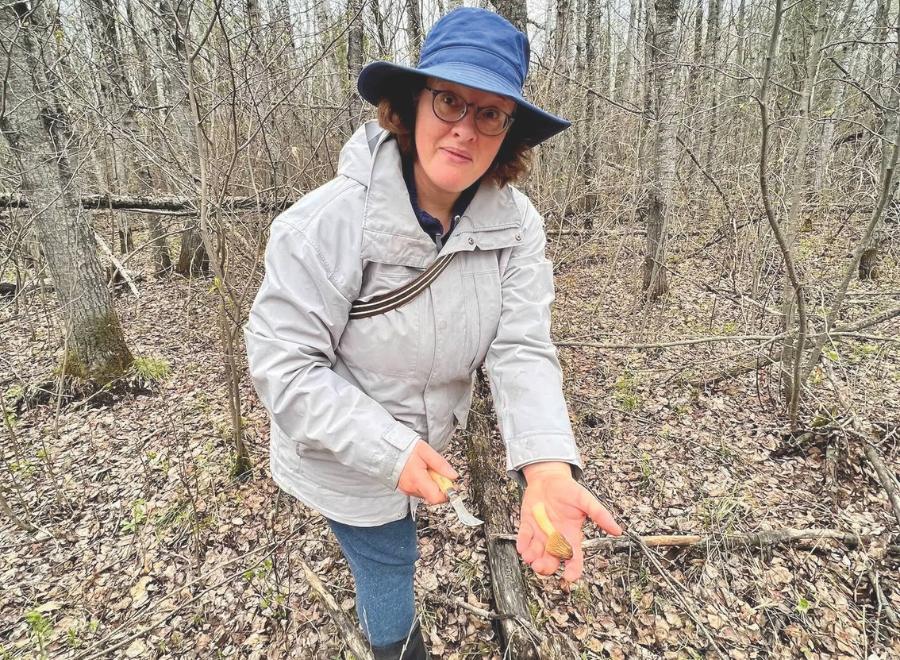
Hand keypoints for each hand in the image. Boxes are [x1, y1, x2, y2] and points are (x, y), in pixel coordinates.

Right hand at [397, 440, 458, 503]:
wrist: (387, 449)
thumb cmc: (405, 449)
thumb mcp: (426, 451)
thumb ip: (440, 464)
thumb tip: (453, 476)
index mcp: (417, 480)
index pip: (436, 498)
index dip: (446, 493)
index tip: (449, 483)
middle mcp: (411, 488)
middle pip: (433, 495)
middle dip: (439, 484)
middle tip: (435, 470)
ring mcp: (407, 490)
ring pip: (427, 492)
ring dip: (431, 483)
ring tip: (425, 469)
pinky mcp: (405, 489)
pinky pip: (419, 489)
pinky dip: (423, 482)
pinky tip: (420, 472)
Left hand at [516, 462, 622, 582]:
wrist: (548, 478)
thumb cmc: (568, 490)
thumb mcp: (586, 501)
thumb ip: (600, 515)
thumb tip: (618, 530)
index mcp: (571, 536)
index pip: (574, 558)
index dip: (573, 570)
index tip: (570, 576)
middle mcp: (555, 539)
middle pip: (552, 561)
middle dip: (546, 567)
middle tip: (542, 567)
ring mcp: (540, 534)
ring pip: (536, 553)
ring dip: (532, 558)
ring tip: (531, 557)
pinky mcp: (527, 526)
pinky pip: (523, 539)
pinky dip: (522, 544)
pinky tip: (522, 547)